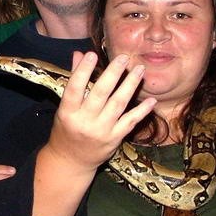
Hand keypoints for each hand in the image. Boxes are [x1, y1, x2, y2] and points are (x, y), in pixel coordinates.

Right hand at [46, 51, 155, 174]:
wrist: (71, 161)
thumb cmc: (67, 129)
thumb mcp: (64, 107)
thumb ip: (74, 80)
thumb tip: (79, 54)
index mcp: (68, 112)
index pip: (75, 88)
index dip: (83, 71)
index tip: (92, 54)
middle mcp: (84, 121)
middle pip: (100, 94)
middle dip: (113, 74)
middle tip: (124, 57)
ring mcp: (101, 131)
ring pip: (118, 104)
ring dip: (130, 86)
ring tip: (139, 70)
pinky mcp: (114, 139)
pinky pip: (130, 122)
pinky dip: (141, 111)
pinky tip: (151, 100)